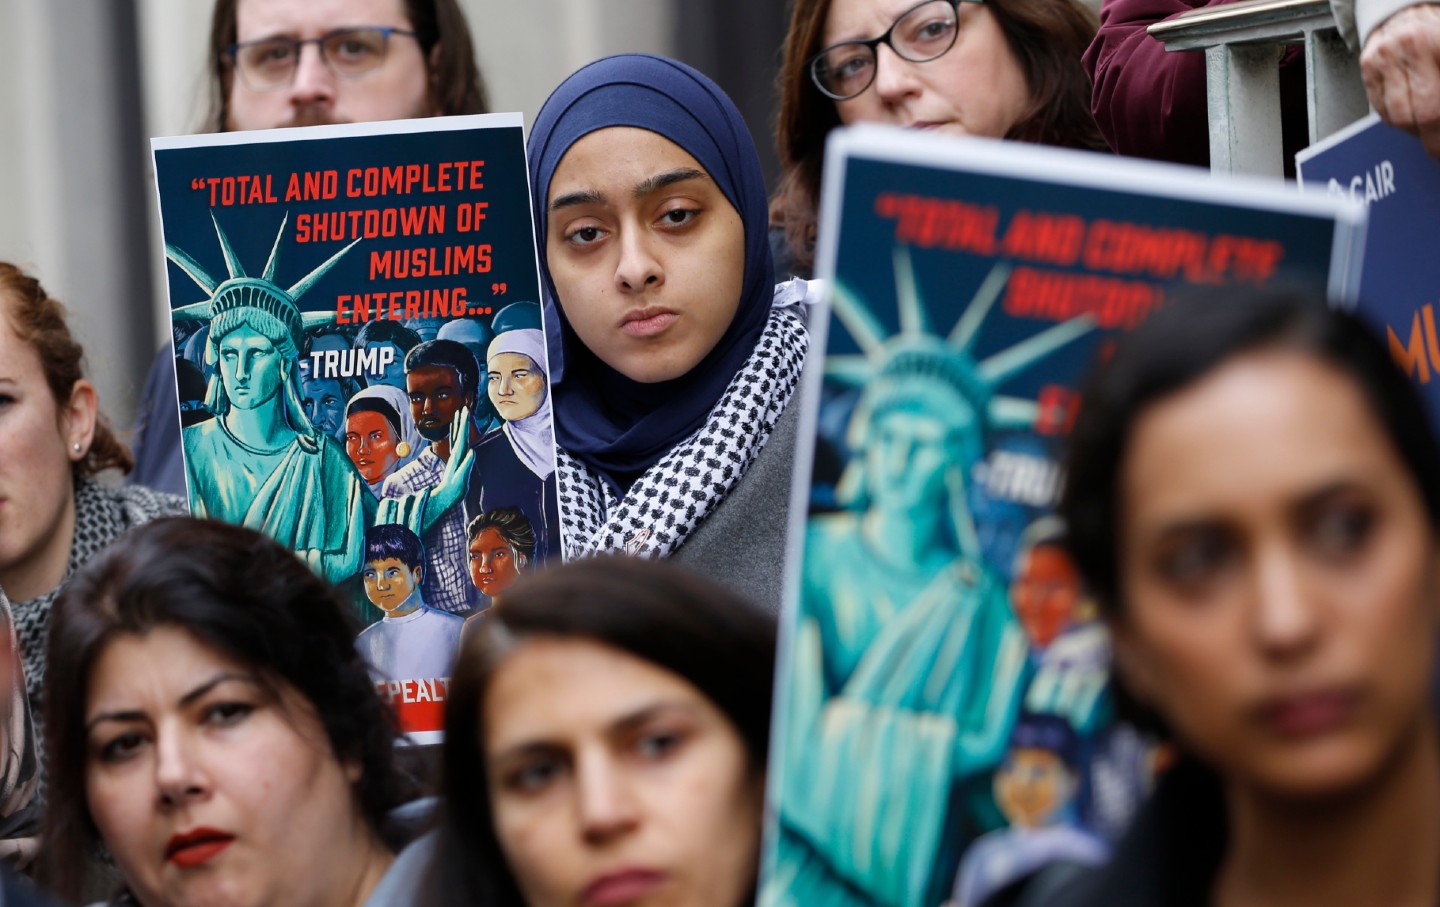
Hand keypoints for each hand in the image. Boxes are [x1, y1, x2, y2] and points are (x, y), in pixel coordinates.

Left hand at [431, 405, 474, 516]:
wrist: (444, 498)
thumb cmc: (454, 491)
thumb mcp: (461, 479)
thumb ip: (466, 465)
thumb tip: (472, 451)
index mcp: (457, 457)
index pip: (461, 437)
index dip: (463, 425)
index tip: (465, 412)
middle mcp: (454, 455)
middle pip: (457, 434)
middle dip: (461, 421)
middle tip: (463, 408)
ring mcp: (454, 457)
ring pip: (455, 438)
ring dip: (457, 426)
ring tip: (458, 415)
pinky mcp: (454, 460)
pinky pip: (455, 444)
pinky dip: (456, 435)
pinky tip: (457, 432)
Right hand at [1361, 4, 1439, 159]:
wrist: (1407, 7)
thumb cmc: (1436, 32)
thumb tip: (1438, 123)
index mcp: (1439, 42)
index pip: (1436, 107)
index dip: (1439, 136)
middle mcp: (1412, 46)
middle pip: (1422, 113)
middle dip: (1433, 137)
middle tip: (1437, 149)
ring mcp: (1385, 57)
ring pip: (1399, 115)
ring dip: (1415, 128)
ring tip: (1426, 126)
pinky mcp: (1367, 65)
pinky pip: (1381, 108)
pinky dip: (1396, 117)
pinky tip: (1409, 109)